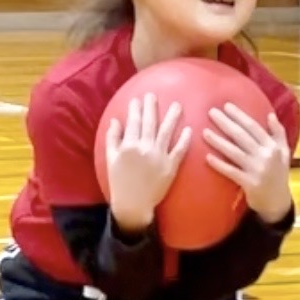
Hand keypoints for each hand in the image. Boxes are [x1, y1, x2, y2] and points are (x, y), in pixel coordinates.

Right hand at [105, 92, 191, 230]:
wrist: (133, 204)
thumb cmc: (119, 182)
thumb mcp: (110, 159)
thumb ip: (112, 138)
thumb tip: (116, 120)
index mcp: (129, 146)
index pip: (133, 122)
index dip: (136, 109)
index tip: (138, 99)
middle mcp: (145, 149)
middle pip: (150, 123)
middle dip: (152, 107)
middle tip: (154, 95)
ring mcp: (159, 158)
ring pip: (166, 132)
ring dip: (172, 117)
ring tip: (177, 105)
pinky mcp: (170, 167)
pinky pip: (179, 150)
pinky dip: (184, 139)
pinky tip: (189, 129)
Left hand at [203, 104, 292, 223]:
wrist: (278, 202)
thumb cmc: (279, 174)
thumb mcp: (284, 152)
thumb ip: (278, 133)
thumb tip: (270, 115)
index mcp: (273, 146)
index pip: (253, 127)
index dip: (239, 115)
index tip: (226, 106)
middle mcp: (265, 156)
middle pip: (241, 136)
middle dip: (225, 123)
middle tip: (211, 112)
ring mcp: (257, 170)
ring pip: (234, 152)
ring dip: (218, 141)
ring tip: (204, 132)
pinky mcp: (249, 184)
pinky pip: (231, 172)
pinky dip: (219, 165)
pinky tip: (207, 158)